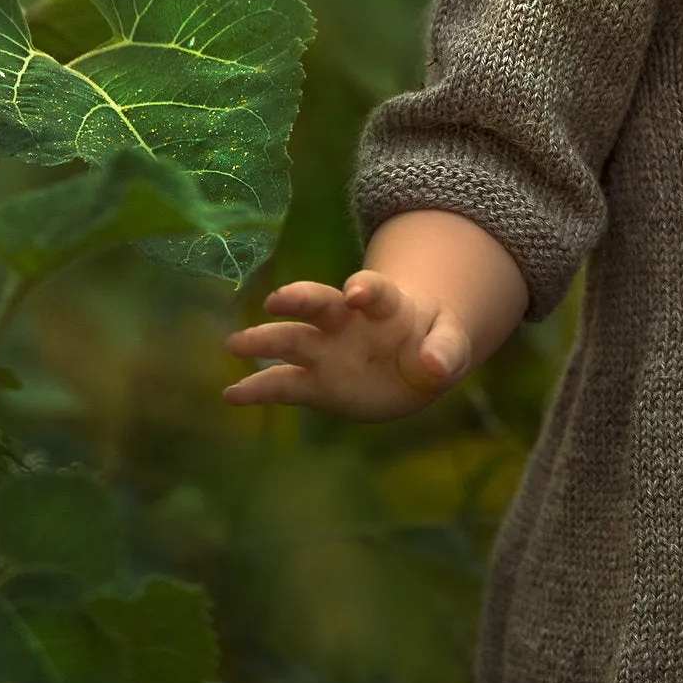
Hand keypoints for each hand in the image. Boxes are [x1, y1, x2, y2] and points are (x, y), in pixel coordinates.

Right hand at [220, 269, 472, 420]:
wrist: (415, 362)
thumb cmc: (434, 340)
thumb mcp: (451, 342)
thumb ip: (446, 350)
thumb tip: (434, 366)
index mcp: (385, 304)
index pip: (373, 289)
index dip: (364, 288)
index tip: (355, 293)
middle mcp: (346, 321)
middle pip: (319, 304)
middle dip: (299, 299)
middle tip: (278, 300)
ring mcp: (327, 350)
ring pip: (292, 340)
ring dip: (265, 340)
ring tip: (235, 344)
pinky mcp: (315, 382)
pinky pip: (283, 384)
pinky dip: (258, 389)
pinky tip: (232, 394)